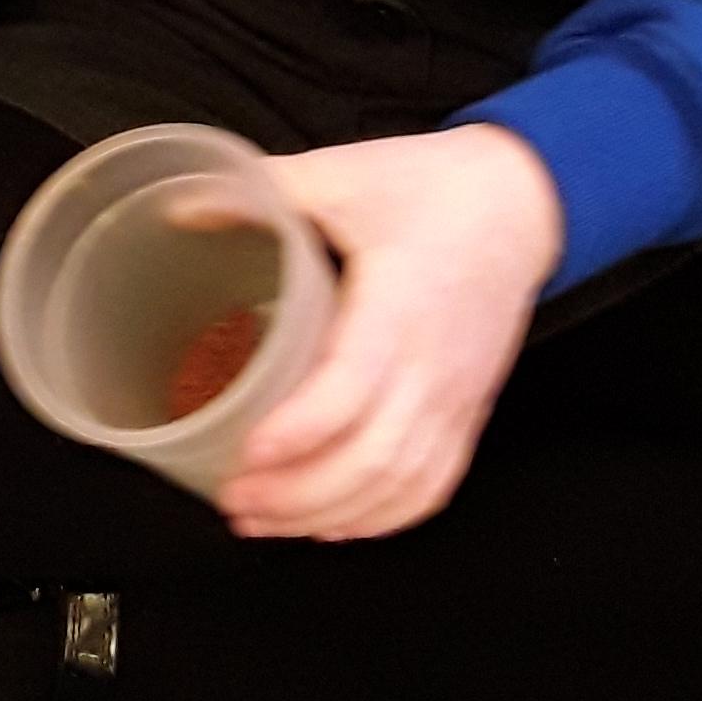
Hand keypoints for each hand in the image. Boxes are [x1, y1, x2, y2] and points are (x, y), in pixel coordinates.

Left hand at [208, 125, 563, 542]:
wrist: (523, 201)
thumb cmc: (431, 187)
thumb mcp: (341, 174)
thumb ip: (260, 192)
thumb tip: (179, 208)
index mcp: (398, 307)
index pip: (349, 392)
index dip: (295, 434)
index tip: (242, 454)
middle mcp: (432, 367)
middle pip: (370, 459)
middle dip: (297, 495)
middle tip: (233, 500)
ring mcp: (457, 397)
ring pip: (399, 484)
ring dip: (331, 515)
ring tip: (266, 522)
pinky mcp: (470, 411)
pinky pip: (434, 485)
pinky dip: (384, 518)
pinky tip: (336, 526)